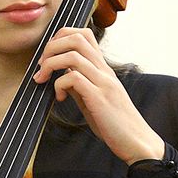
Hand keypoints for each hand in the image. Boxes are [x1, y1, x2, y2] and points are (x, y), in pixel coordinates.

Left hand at [32, 27, 164, 163]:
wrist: (136, 142)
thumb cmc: (115, 124)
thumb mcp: (94, 99)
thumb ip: (80, 85)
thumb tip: (62, 77)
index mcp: (103, 69)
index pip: (83, 35)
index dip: (60, 38)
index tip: (48, 57)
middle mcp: (104, 70)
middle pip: (76, 38)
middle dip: (50, 47)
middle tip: (41, 67)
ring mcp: (103, 82)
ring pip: (72, 54)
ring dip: (50, 64)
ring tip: (44, 80)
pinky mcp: (99, 98)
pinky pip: (73, 78)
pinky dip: (59, 85)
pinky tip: (60, 98)